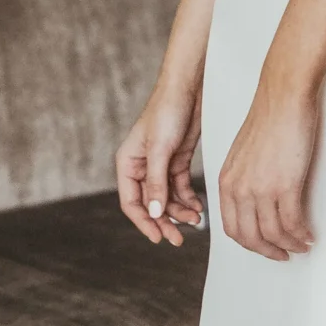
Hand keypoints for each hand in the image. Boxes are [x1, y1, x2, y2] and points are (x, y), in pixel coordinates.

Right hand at [116, 84, 204, 246]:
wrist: (189, 87)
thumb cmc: (167, 111)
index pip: (131, 203)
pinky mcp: (177, 160)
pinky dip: (188, 198)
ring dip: (179, 210)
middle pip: (150, 204)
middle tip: (179, 238)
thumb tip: (154, 213)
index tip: (158, 238)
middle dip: (164, 221)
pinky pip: (179, 187)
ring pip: (166, 198)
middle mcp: (141, 167)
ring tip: (195, 219)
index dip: (144, 223)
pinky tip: (197, 206)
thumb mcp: (160, 149)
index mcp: (128, 164)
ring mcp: (160, 165)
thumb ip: (156, 183)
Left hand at [218, 77, 320, 260]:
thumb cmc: (270, 116)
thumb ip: (244, 177)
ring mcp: (261, 189)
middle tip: (284, 254)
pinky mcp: (285, 185)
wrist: (284, 94)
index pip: (231, 227)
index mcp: (226, 181)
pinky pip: (292, 222)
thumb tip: (257, 199)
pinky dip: (301, 233)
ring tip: (302, 244)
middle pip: (250, 237)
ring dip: (289, 245)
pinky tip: (309, 234)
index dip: (250, 243)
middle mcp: (239, 189)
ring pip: (273, 234)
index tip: (265, 246)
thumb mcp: (244, 152)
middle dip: (268, 251)